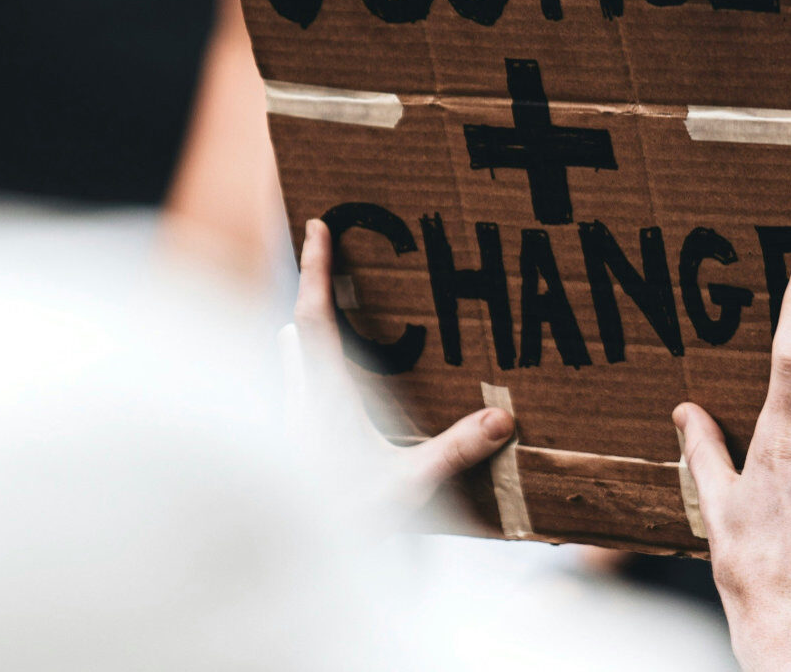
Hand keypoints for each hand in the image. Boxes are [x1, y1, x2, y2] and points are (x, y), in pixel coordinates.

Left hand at [293, 218, 515, 510]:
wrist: (289, 566)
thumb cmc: (343, 521)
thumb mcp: (407, 485)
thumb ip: (455, 451)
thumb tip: (502, 417)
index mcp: (324, 395)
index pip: (316, 316)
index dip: (318, 268)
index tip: (317, 225)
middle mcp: (300, 402)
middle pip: (298, 332)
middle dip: (313, 296)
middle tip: (326, 263)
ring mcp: (292, 426)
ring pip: (291, 365)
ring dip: (305, 340)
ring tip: (318, 325)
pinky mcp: (294, 450)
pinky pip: (298, 396)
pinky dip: (310, 377)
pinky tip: (326, 398)